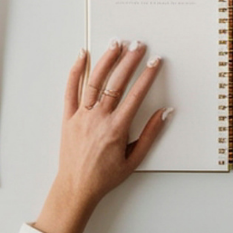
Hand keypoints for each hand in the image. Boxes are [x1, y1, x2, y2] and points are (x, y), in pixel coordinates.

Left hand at [34, 40, 170, 232]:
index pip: (136, 94)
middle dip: (130, 60)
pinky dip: (76, 71)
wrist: (76, 189)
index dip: (148, 75)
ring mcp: (81, 116)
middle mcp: (98, 118)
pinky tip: (82, 56)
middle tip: (139, 45)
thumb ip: (150, 134)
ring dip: (107, 60)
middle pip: (116, 82)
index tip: (156, 61)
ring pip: (94, 81)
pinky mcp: (68, 117)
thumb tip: (164, 113)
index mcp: (117, 128)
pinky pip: (70, 90)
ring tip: (116, 44)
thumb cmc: (105, 177)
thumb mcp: (134, 160)